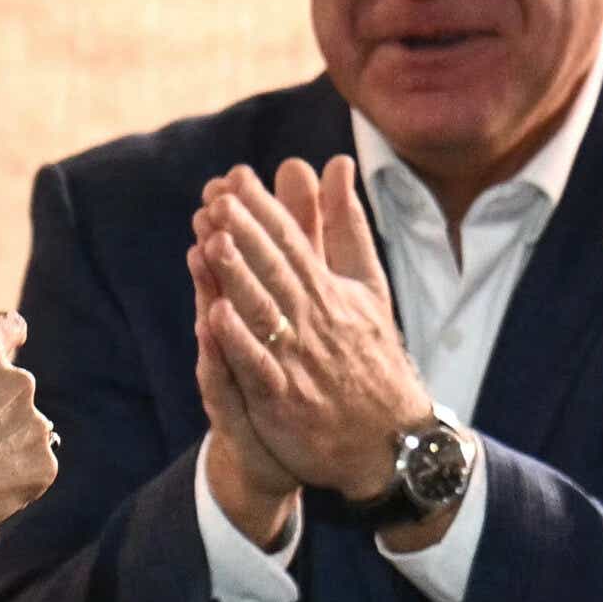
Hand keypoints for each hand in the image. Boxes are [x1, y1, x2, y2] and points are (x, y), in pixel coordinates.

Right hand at [0, 313, 58, 542]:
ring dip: (4, 441)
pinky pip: (31, 467)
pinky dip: (13, 475)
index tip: (11, 337)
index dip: (8, 332)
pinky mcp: (42, 466)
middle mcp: (18, 382)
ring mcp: (35, 425)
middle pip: (13, 387)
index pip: (8, 326)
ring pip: (23, 429)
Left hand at [192, 158, 431, 501]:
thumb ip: (344, 225)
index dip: (263, 209)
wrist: (390, 438)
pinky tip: (214, 317)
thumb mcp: (366, 284)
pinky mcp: (284, 400)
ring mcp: (298, 360)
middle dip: (247, 233)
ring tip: (212, 242)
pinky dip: (240, 343)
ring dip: (238, 277)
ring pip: (264, 312)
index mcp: (329, 290)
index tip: (235, 177)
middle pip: (277, 270)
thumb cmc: (370, 354)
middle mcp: (314, 320)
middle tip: (218, 197)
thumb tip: (336, 164)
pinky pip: (259, 367)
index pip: (292, 241)